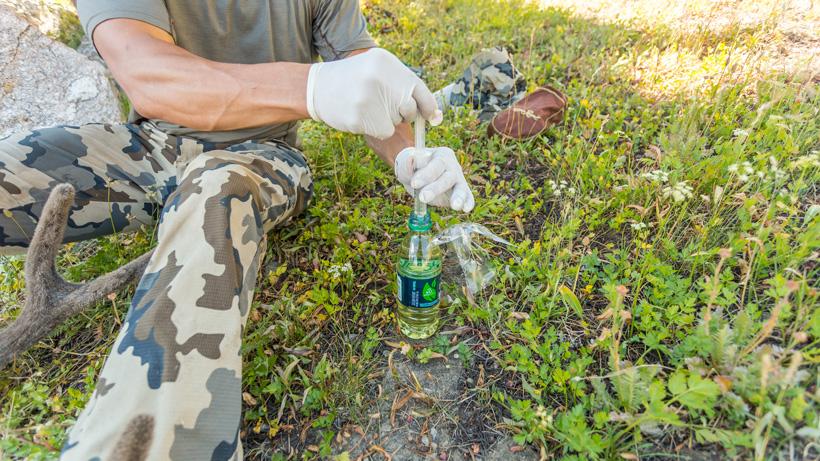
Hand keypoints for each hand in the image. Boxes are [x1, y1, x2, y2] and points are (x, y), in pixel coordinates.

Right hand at [306, 48, 441, 138]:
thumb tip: (436, 117)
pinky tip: (362, 117)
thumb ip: (406, 88)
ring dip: (387, 120)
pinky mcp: (360, 117)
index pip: (418, 89)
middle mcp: (379, 78)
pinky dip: (377, 129)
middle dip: (403, 113)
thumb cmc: (355, 81)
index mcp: (387, 62)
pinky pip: (385, 132)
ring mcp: (369, 98)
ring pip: (397, 122)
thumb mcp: (378, 71)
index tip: (432, 116)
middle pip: (410, 109)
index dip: (428, 106)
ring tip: (367, 106)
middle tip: (384, 106)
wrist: (317, 87)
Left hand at [394, 146, 474, 211]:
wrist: (417, 179)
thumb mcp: (405, 163)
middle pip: (448, 177)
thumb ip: (407, 162)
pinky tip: (466, 208)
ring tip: (455, 206)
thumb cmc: (412, 168)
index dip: (426, 174)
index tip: (414, 184)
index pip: (436, 164)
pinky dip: (468, 202)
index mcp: (441, 155)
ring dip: (458, 196)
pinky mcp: (461, 193)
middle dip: (436, 188)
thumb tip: (411, 157)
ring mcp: (459, 180)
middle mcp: (452, 166)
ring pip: (460, 187)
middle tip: (423, 198)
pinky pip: (468, 197)